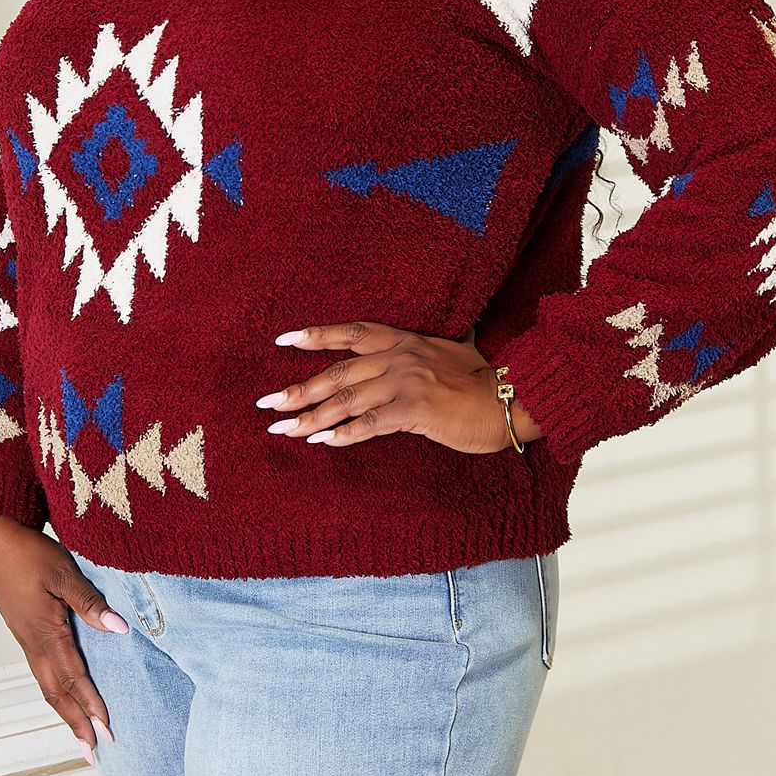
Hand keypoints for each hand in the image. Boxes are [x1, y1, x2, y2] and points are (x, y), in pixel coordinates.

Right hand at [0, 515, 126, 767]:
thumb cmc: (27, 552)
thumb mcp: (64, 573)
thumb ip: (90, 603)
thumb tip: (120, 629)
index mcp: (45, 632)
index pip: (74, 678)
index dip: (91, 704)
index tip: (108, 727)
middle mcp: (34, 643)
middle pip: (57, 693)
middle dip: (77, 721)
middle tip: (94, 747)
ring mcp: (27, 638)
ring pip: (47, 684)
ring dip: (66, 710)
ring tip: (81, 731)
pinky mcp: (24, 630)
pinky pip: (41, 670)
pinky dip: (56, 689)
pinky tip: (64, 691)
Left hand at [257, 320, 543, 454]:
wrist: (509, 397)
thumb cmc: (481, 378)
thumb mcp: (449, 350)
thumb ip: (424, 349)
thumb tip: (423, 345)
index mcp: (404, 340)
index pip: (351, 333)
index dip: (316, 336)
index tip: (283, 340)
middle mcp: (398, 358)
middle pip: (337, 372)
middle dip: (298, 388)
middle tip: (266, 402)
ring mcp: (405, 383)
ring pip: (346, 401)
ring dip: (310, 416)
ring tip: (282, 428)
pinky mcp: (414, 411)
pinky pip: (370, 424)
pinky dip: (343, 434)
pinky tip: (321, 442)